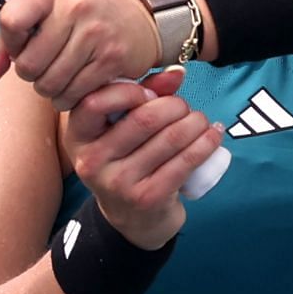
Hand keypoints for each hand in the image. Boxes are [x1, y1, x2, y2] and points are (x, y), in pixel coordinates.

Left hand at [0, 0, 160, 108]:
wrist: (138, 18)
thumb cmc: (80, 17)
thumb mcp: (44, 12)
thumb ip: (5, 41)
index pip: (10, 21)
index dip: (10, 44)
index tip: (23, 44)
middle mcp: (74, 6)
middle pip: (28, 64)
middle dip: (31, 73)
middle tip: (45, 65)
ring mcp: (95, 33)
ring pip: (49, 84)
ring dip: (49, 89)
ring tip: (59, 76)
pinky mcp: (111, 59)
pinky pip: (73, 94)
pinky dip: (68, 98)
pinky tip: (75, 85)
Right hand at [63, 68, 223, 249]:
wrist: (132, 219)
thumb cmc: (127, 160)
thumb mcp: (120, 129)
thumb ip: (143, 95)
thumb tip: (176, 74)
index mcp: (78, 137)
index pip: (94, 102)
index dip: (129, 91)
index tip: (150, 96)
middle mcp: (92, 161)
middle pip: (144, 118)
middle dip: (175, 106)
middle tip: (185, 108)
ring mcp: (119, 183)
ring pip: (170, 138)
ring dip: (196, 122)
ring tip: (201, 121)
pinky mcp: (148, 198)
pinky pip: (186, 161)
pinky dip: (206, 143)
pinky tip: (214, 135)